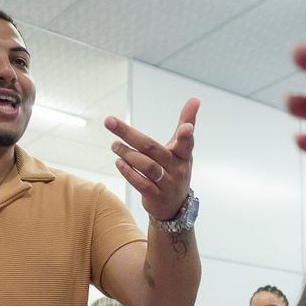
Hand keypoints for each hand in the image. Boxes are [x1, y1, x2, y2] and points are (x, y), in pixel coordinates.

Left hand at [106, 98, 199, 220]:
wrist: (175, 206)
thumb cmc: (175, 170)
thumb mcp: (182, 149)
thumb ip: (185, 123)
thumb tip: (195, 99)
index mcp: (183, 155)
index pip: (186, 142)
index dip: (186, 134)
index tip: (187, 127)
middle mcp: (177, 169)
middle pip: (152, 148)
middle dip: (129, 134)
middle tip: (110, 122)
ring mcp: (167, 184)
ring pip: (146, 166)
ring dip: (127, 154)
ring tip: (114, 145)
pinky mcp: (156, 196)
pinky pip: (141, 183)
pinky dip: (129, 172)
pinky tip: (119, 163)